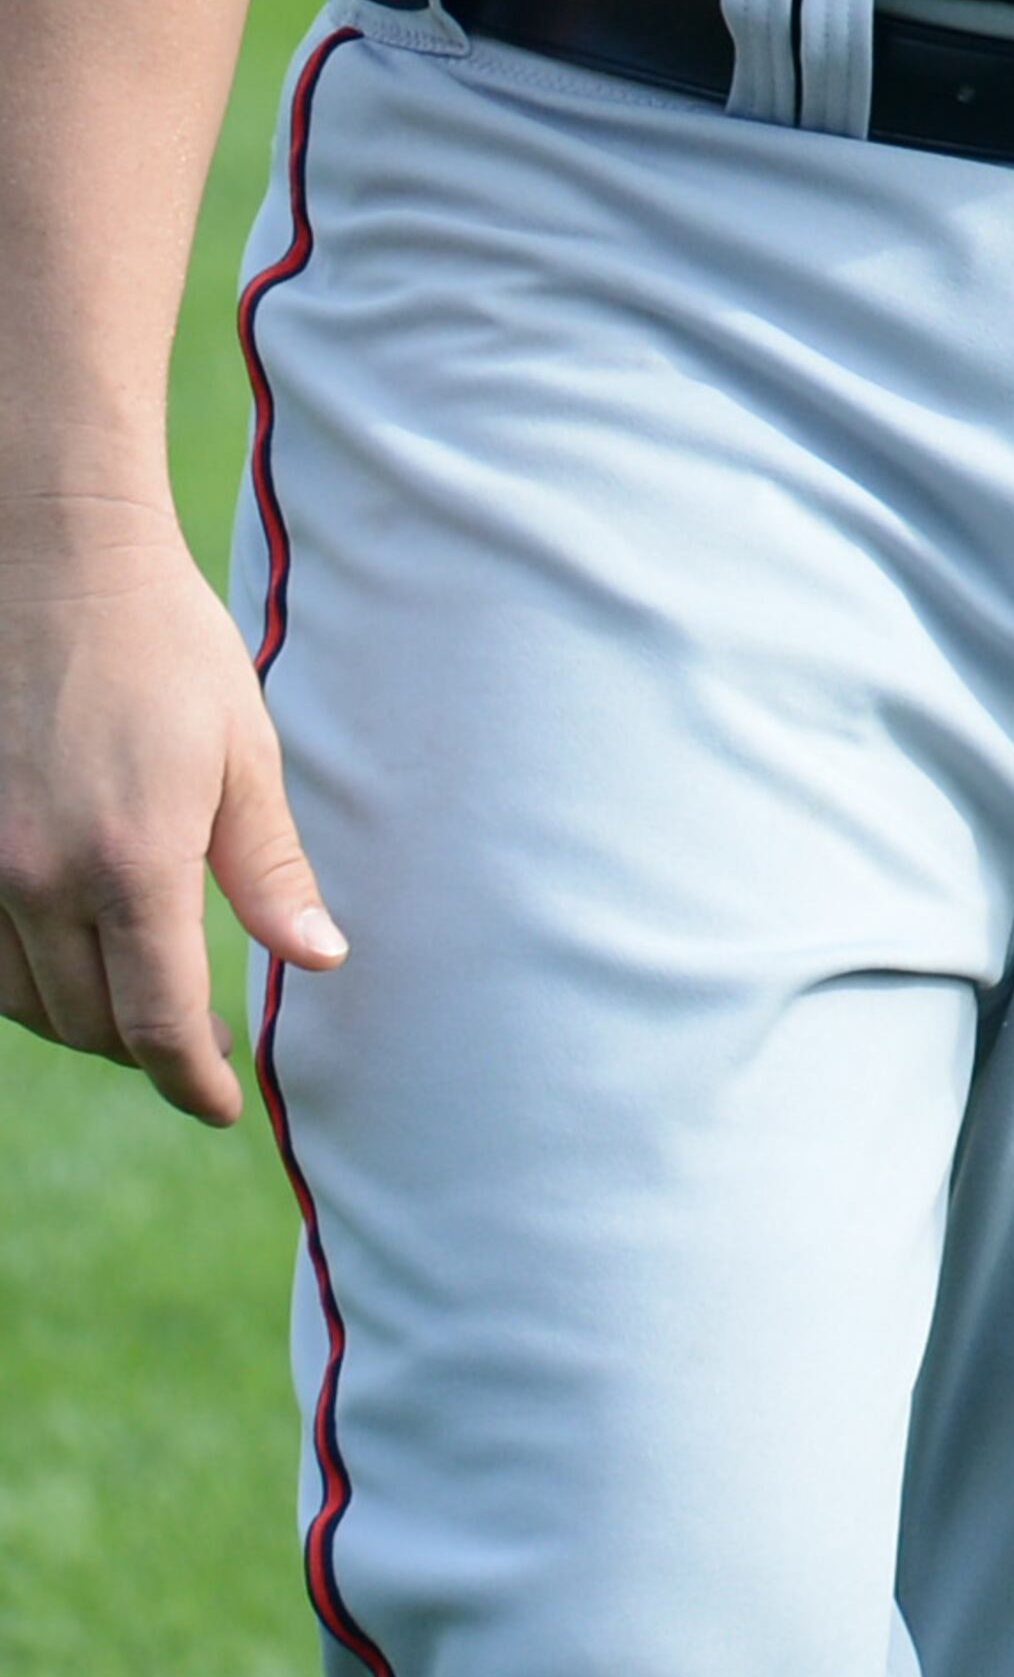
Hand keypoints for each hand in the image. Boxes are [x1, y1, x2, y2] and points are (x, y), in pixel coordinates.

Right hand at [0, 498, 342, 1123]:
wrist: (56, 572)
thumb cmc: (167, 652)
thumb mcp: (242, 754)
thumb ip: (271, 870)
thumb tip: (320, 961)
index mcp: (131, 863)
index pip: (158, 1024)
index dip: (193, 1080)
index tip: (222, 1104)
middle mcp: (41, 882)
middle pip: (92, 1027)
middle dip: (152, 1053)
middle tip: (203, 1041)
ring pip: (30, 1006)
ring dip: (89, 1025)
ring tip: (144, 1006)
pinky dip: (31, 987)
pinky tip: (75, 963)